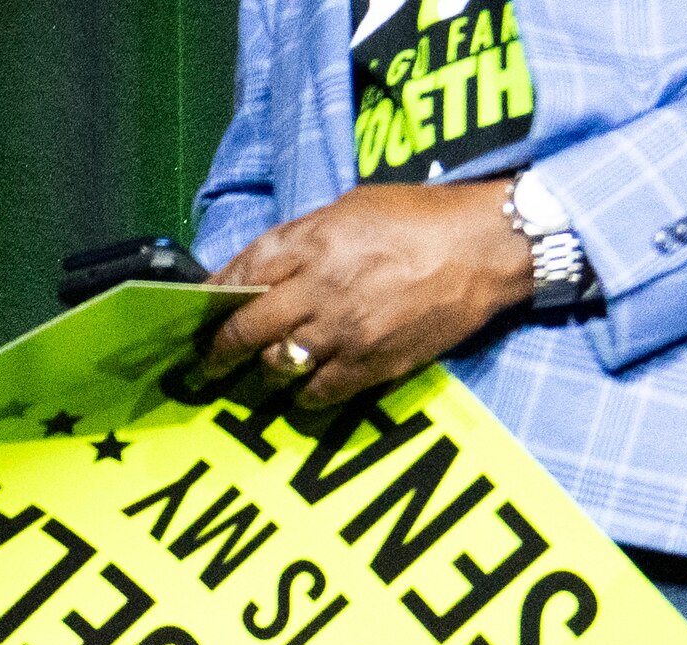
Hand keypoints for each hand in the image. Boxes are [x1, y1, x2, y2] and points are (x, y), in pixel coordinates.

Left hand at [206, 182, 536, 402]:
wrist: (488, 246)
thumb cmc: (421, 218)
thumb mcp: (353, 208)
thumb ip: (303, 240)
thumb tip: (259, 269)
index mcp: (314, 241)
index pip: (241, 274)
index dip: (213, 299)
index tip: (198, 314)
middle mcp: (321, 288)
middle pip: (247, 331)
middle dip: (218, 352)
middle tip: (206, 366)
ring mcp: (345, 330)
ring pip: (277, 367)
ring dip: (261, 375)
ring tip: (255, 377)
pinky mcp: (371, 363)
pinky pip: (319, 392)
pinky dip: (304, 394)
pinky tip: (303, 389)